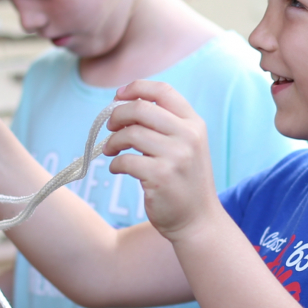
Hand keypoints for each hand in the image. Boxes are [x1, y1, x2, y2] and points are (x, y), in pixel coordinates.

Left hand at [103, 80, 218, 241]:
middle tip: (110, 128)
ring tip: (111, 150)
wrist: (198, 220)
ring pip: (130, 134)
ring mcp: (176, 156)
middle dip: (117, 115)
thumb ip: (164, 125)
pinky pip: (125, 161)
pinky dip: (114, 164)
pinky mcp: (161, 176)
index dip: (136, 87)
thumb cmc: (184, 181)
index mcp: (194, 123)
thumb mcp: (185, 146)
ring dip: (113, 141)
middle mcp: (188, 136)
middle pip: (140, 108)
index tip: (118, 95)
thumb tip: (125, 105)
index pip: (163, 90)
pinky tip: (117, 169)